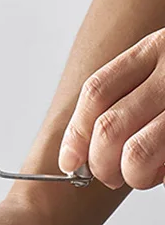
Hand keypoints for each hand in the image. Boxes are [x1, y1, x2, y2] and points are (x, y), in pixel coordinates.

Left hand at [59, 28, 164, 189]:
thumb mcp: (164, 71)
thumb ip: (130, 97)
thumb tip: (83, 150)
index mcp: (156, 48)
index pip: (97, 92)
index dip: (76, 133)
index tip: (69, 161)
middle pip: (109, 127)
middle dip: (100, 163)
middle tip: (110, 175)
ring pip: (136, 153)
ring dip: (130, 176)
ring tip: (141, 176)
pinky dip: (160, 176)